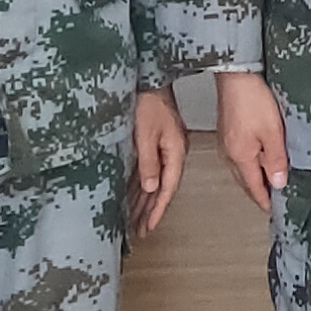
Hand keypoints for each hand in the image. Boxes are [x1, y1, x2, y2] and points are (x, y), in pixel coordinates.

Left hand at [130, 89, 186, 232]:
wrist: (150, 81)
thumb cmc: (149, 102)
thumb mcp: (145, 135)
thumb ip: (148, 163)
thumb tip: (150, 188)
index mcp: (175, 151)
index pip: (168, 187)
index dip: (159, 209)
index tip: (151, 226)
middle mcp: (173, 152)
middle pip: (162, 187)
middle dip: (151, 210)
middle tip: (142, 229)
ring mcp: (166, 148)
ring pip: (155, 180)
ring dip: (146, 199)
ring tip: (136, 218)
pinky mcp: (156, 142)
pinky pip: (150, 170)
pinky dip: (142, 184)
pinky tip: (135, 194)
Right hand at [215, 71, 290, 209]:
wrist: (235, 76)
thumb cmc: (252, 100)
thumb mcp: (273, 132)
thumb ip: (275, 160)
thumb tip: (277, 183)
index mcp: (241, 157)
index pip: (254, 187)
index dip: (264, 200)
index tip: (272, 210)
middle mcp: (230, 153)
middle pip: (245, 180)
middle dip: (258, 192)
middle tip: (272, 200)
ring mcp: (227, 142)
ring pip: (241, 168)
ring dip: (254, 177)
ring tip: (267, 182)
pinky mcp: (227, 131)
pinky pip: (239, 155)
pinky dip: (249, 163)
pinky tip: (257, 159)